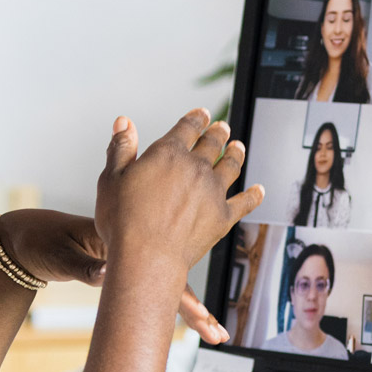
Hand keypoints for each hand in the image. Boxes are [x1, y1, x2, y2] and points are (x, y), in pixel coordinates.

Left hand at [0, 208, 232, 343]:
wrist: (30, 238)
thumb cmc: (43, 241)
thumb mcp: (61, 254)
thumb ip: (84, 266)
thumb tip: (103, 275)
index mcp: (123, 237)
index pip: (160, 266)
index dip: (180, 293)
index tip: (196, 311)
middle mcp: (134, 248)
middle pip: (173, 279)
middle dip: (195, 307)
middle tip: (215, 330)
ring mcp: (132, 261)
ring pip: (167, 287)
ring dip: (190, 309)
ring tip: (212, 330)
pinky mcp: (126, 272)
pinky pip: (153, 290)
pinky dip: (172, 306)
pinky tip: (191, 316)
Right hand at [94, 108, 263, 281]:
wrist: (148, 257)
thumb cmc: (124, 222)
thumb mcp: (111, 179)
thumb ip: (121, 148)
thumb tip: (124, 122)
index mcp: (168, 153)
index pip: (187, 128)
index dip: (196, 118)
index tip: (202, 114)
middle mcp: (195, 167)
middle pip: (212, 142)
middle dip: (218, 132)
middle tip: (222, 127)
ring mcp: (213, 191)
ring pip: (231, 165)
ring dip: (236, 154)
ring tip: (238, 147)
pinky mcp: (223, 216)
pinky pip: (245, 202)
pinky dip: (254, 195)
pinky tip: (259, 191)